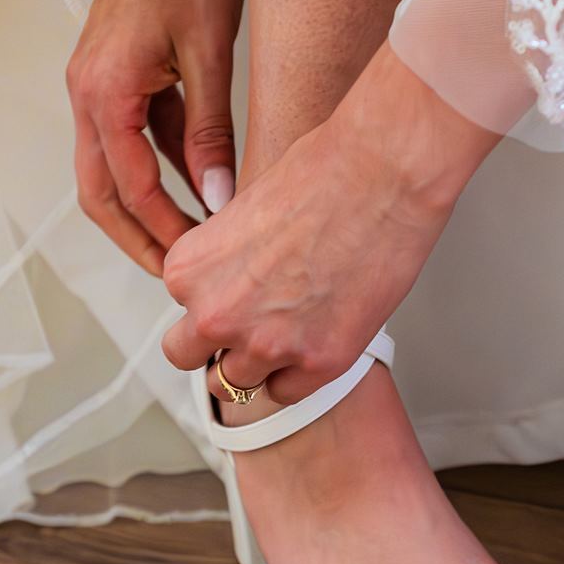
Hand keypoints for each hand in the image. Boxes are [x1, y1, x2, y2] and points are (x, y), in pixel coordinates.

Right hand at [67, 0, 243, 276]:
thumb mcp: (209, 52)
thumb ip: (210, 132)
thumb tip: (217, 198)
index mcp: (103, 91)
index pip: (130, 188)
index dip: (163, 232)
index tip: (196, 262)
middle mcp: (86, 92)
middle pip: (100, 194)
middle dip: (138, 238)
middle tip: (179, 274)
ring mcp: (95, 84)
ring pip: (110, 169)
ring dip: (146, 207)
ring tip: (193, 239)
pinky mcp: (114, 74)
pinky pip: (130, 137)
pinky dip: (157, 167)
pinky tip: (199, 184)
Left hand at [162, 44, 498, 400]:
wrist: (384, 172)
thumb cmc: (324, 170)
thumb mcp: (244, 208)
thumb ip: (224, 258)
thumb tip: (229, 281)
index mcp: (189, 270)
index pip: (178, 307)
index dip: (208, 298)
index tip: (234, 293)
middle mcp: (217, 314)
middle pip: (189, 356)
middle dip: (213, 344)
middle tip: (248, 324)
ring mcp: (268, 344)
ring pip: (236, 385)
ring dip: (257, 362)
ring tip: (290, 329)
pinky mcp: (320, 362)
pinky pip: (288, 392)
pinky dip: (298, 374)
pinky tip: (316, 338)